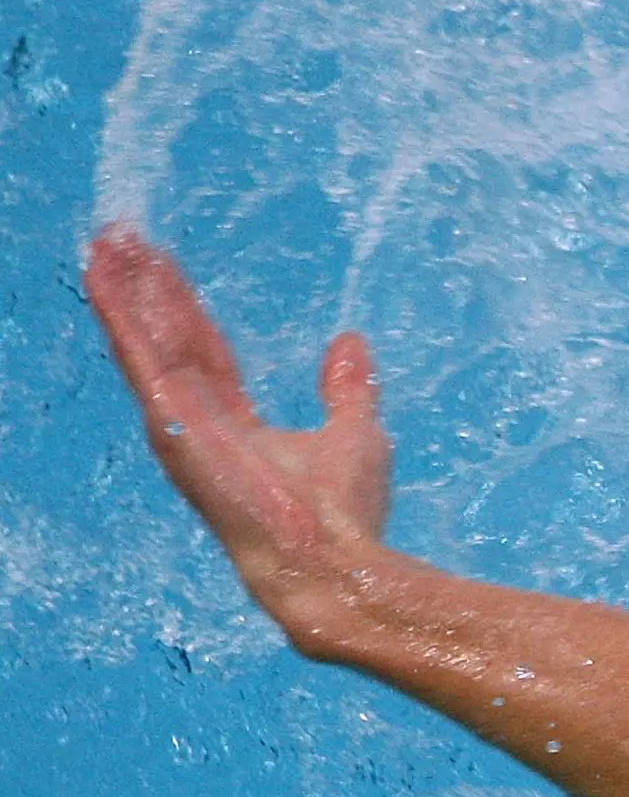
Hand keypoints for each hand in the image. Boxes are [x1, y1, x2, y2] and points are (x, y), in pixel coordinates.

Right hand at [85, 226, 395, 635]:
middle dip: (149, 289)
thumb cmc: (344, 515)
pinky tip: (103, 271)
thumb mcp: (357, 434)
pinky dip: (120, 311)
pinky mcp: (171, 423)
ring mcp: (182, 425)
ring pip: (147, 341)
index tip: (166, 267)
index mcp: (238, 429)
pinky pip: (139, 354)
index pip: (207, 356)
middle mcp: (201, 425)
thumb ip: (347, 390)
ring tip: (108, 238)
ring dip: (126, 289)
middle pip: (170, 341)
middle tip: (125, 237)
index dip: (187, 311)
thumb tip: (351, 343)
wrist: (328, 558)